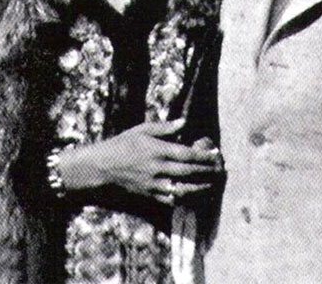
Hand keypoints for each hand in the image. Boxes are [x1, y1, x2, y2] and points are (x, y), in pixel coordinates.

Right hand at [57, 118, 222, 204]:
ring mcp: (154, 184)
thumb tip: (183, 122)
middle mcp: (158, 168)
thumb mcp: (141, 130)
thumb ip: (164, 128)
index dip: (203, 155)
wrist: (102, 167)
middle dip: (206, 170)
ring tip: (211, 184)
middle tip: (219, 169)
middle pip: (188, 171)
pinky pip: (170, 199)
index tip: (214, 153)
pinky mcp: (149, 195)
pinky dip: (183, 197)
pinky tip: (192, 194)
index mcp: (157, 150)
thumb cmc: (122, 144)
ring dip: (200, 187)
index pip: (186, 153)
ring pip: (183, 188)